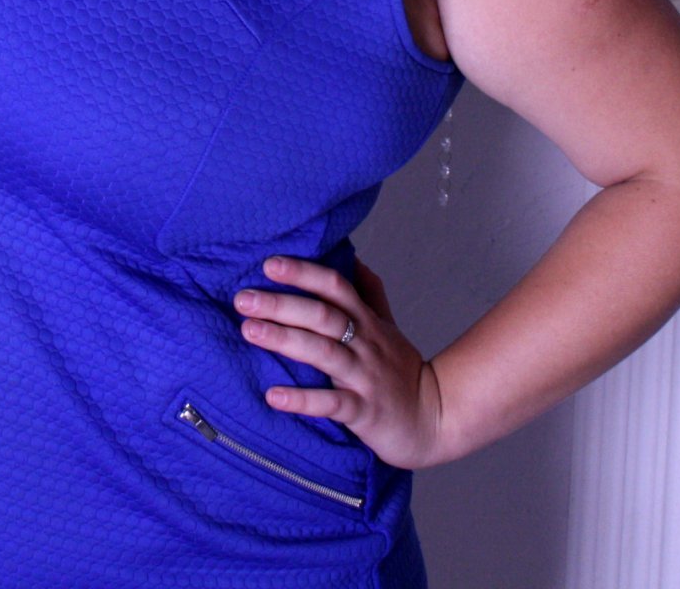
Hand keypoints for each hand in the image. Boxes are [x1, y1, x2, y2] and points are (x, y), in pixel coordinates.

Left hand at [233, 254, 445, 471]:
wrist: (436, 419)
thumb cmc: (402, 371)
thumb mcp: (389, 327)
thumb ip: (370, 294)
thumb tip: (354, 259)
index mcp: (366, 322)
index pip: (335, 287)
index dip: (303, 272)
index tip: (269, 264)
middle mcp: (364, 344)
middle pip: (323, 315)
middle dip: (282, 304)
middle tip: (243, 298)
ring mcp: (364, 377)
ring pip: (323, 352)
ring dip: (284, 340)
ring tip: (248, 331)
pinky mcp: (364, 411)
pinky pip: (331, 404)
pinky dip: (302, 400)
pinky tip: (273, 396)